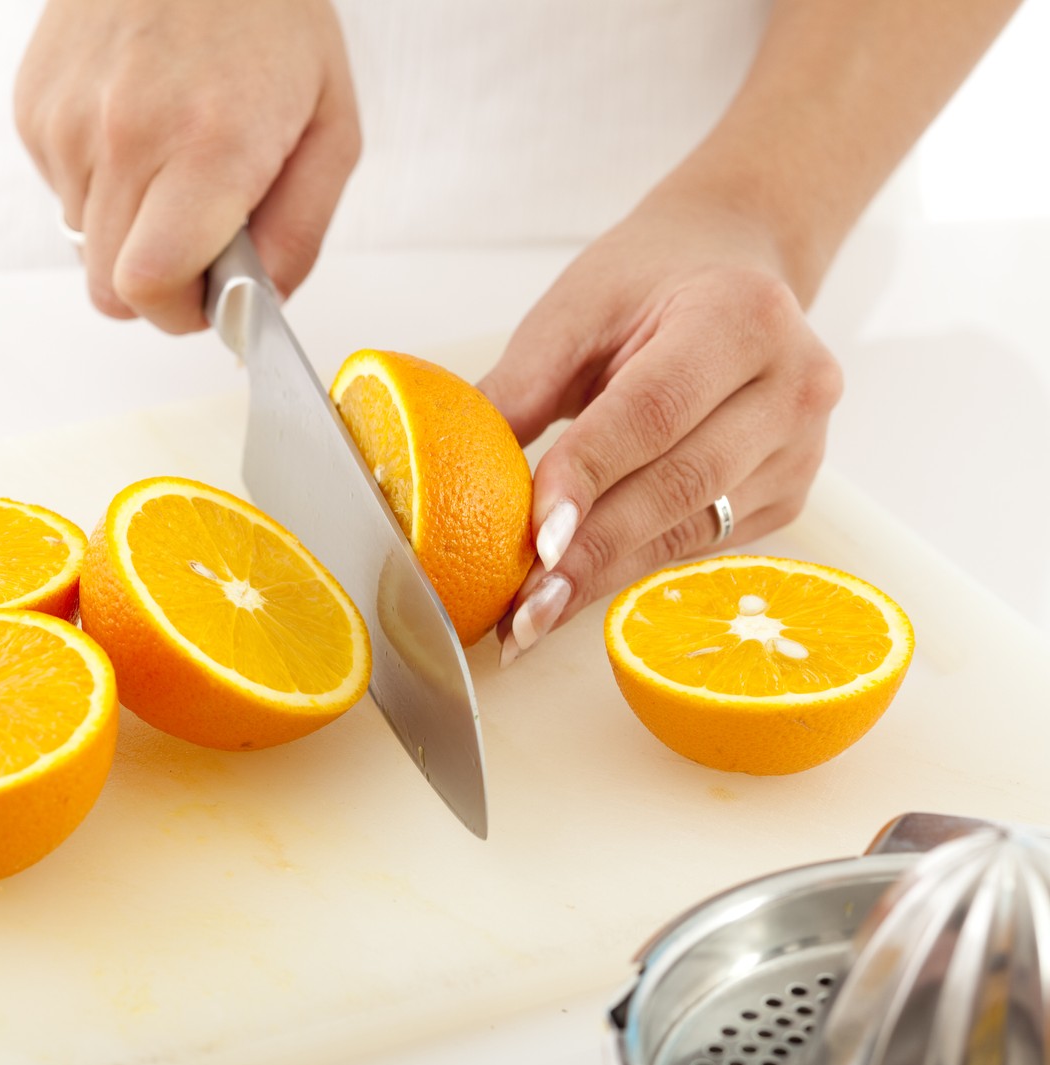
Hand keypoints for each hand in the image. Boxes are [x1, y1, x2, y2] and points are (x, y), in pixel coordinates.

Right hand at [14, 0, 359, 332]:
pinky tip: (138, 133)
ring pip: (83, 247)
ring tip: (172, 166)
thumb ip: (300, 233)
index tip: (212, 296)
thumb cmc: (269, 17)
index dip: (183, 312)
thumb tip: (259, 302)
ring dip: (129, 234)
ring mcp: (64, 121)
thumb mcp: (330, 129)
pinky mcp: (32, 109)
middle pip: (110, 289)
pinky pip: (62, 195)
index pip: (151, 287)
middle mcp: (122, 135)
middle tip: (201, 240)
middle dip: (161, 287)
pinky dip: (100, 188)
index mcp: (204, 146)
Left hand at [478, 187, 842, 664]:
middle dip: (592, 553)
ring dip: (604, 577)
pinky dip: (630, 568)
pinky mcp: (787, 492)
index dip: (592, 478)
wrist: (733, 265)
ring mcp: (801, 447)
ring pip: (690, 528)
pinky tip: (574, 591)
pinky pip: (699, 542)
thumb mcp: (574, 312)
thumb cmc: (647, 282)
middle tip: (523, 610)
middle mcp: (793, 384)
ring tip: (532, 618)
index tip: (536, 540)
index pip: (656, 412)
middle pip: (680, 485)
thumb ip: (518, 389)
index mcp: (743, 315)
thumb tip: (443, 473)